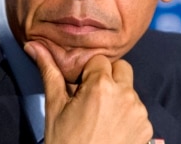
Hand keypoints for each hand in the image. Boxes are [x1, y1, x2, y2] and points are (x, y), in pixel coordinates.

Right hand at [24, 41, 152, 143]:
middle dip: (108, 77)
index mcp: (102, 86)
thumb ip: (49, 72)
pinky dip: (126, 115)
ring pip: (130, 90)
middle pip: (121, 69)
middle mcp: (126, 96)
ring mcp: (140, 113)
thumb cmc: (65, 142)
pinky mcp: (147, 129)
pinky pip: (137, 110)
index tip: (79, 88)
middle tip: (91, 97)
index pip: (99, 59)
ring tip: (99, 117)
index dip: (88, 72)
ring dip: (117, 96)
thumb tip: (33, 45)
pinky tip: (111, 129)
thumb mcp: (55, 107)